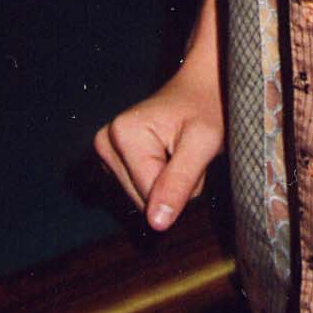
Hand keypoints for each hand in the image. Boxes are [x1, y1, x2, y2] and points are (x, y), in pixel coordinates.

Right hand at [94, 64, 224, 230]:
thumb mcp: (204, 143)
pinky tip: (168, 157)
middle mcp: (106, 141)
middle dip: (173, 187)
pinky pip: (139, 192)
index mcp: (123, 133)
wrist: (201, 89)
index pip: (150, 195)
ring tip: (180, 153)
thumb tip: (156, 223)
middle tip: (188, 154)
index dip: (181, 186)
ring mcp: (106, 150)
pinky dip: (159, 182)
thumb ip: (179, 182)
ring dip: (168, 185)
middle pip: (142, 200)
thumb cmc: (207, 109)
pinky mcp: (112, 159)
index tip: (192, 154)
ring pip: (142, 199)